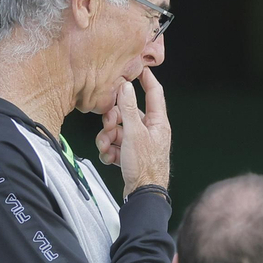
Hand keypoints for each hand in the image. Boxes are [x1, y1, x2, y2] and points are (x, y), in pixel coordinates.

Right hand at [96, 67, 170, 195]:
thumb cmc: (144, 166)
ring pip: (119, 131)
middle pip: (128, 113)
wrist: (143, 195)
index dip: (145, 78)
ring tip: (105, 147)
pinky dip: (110, 151)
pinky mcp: (131, 156)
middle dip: (113, 119)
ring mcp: (141, 144)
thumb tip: (125, 86)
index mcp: (157, 122)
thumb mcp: (134, 133)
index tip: (136, 67)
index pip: (154, 92)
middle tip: (108, 126)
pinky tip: (108, 157)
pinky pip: (117, 146)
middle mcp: (150, 131)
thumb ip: (127, 108)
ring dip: (108, 137)